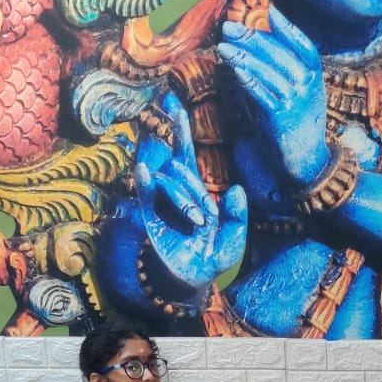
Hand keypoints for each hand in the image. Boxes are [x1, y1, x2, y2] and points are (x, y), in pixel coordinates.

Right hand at [130, 93, 247, 295]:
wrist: (191, 280)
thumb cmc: (211, 256)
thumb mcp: (233, 239)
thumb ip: (237, 217)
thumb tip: (235, 190)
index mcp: (194, 188)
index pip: (184, 151)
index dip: (179, 126)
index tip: (173, 102)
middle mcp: (175, 190)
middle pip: (178, 166)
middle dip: (193, 188)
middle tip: (205, 219)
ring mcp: (161, 201)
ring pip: (167, 180)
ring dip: (184, 198)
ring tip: (198, 222)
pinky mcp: (150, 216)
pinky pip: (147, 194)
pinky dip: (146, 182)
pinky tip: (144, 170)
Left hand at [218, 9, 330, 188]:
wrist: (306, 162)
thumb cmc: (297, 125)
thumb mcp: (297, 95)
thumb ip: (280, 74)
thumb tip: (253, 51)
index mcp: (315, 77)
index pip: (303, 46)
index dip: (287, 28)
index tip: (270, 12)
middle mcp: (308, 87)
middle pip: (280, 54)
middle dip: (252, 38)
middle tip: (230, 28)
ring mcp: (295, 102)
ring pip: (267, 72)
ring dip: (243, 56)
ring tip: (223, 46)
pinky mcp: (280, 118)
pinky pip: (261, 94)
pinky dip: (247, 79)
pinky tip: (234, 68)